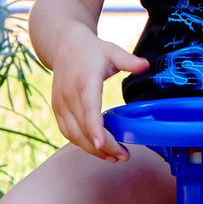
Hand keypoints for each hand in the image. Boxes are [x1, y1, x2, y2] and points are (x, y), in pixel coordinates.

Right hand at [49, 31, 149, 160]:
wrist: (64, 46)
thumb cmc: (92, 50)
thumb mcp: (112, 51)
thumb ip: (128, 60)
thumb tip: (145, 65)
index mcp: (84, 82)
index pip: (88, 109)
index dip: (94, 128)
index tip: (102, 144)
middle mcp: (69, 96)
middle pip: (83, 128)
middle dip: (103, 147)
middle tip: (123, 156)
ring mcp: (60, 104)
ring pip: (73, 135)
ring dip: (92, 150)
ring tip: (114, 157)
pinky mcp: (57, 110)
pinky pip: (67, 132)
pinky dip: (81, 144)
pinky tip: (98, 149)